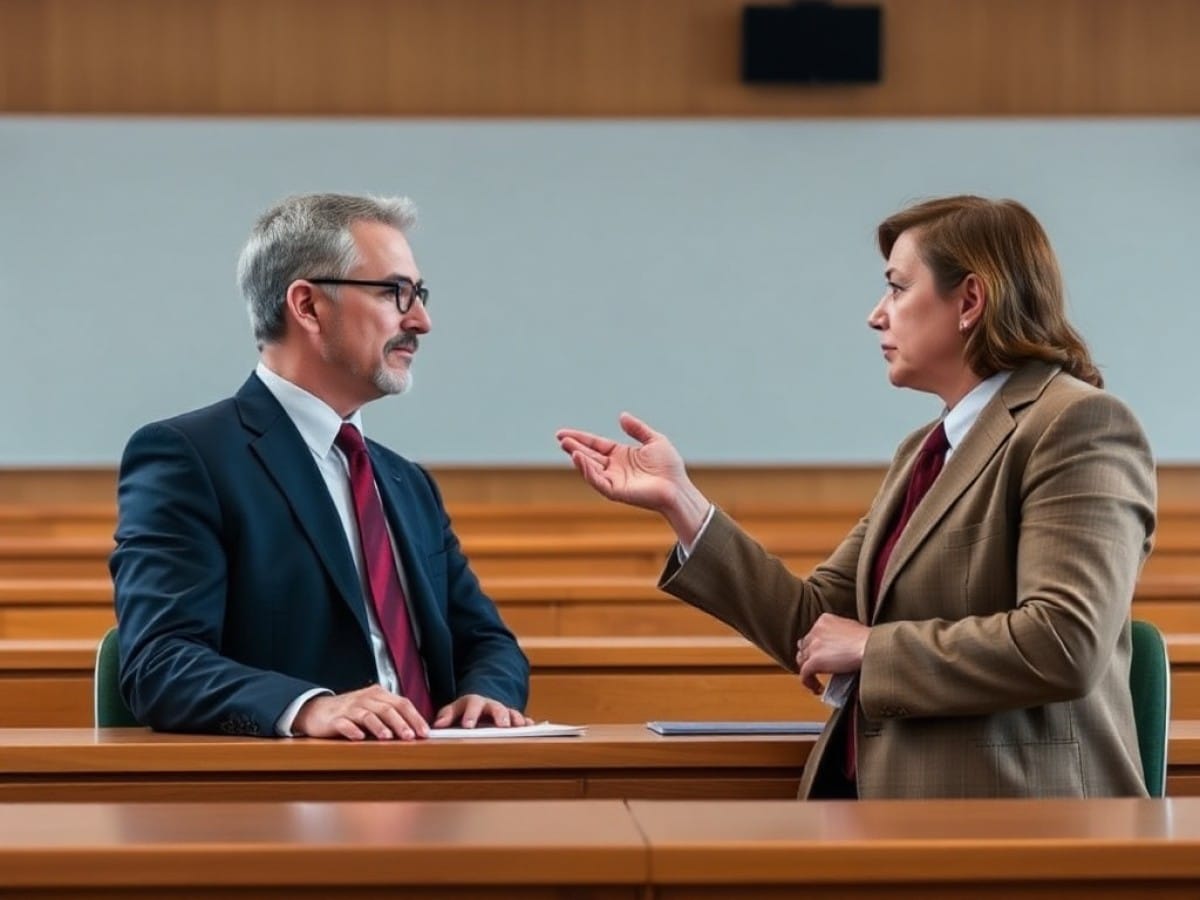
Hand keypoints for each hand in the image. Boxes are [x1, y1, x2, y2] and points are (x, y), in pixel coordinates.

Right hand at [293, 685, 428, 740]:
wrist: (317, 711)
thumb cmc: (350, 712)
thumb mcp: (373, 709)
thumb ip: (391, 716)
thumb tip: (415, 732)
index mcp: (378, 694)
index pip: (402, 703)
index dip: (415, 718)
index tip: (425, 733)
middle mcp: (366, 698)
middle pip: (387, 709)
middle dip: (401, 723)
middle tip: (411, 737)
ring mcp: (350, 708)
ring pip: (368, 715)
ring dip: (379, 727)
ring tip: (388, 738)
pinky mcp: (334, 719)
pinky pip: (344, 724)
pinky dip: (352, 730)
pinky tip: (359, 738)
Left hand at [432, 694, 531, 728]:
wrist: (484, 700)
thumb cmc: (467, 709)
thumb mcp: (455, 708)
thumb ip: (447, 715)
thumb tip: (437, 725)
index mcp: (475, 702)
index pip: (472, 706)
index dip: (470, 715)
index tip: (468, 726)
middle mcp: (491, 705)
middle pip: (496, 708)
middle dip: (499, 715)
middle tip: (502, 725)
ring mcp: (504, 710)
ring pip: (512, 712)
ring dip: (516, 719)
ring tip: (520, 727)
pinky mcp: (514, 717)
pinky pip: (522, 718)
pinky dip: (526, 722)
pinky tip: (531, 727)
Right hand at [555, 412, 709, 544]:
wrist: (677, 487)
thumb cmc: (669, 467)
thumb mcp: (654, 440)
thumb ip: (637, 429)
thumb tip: (621, 415)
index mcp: (620, 455)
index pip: (595, 444)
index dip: (580, 438)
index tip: (563, 433)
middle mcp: (614, 467)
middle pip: (589, 455)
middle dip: (575, 447)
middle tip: (561, 438)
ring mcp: (613, 480)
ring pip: (590, 468)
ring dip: (579, 458)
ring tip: (568, 446)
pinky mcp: (616, 491)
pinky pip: (597, 481)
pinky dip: (587, 471)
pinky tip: (580, 459)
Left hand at [796, 613, 869, 694]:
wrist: (871, 647)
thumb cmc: (870, 640)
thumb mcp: (851, 628)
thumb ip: (839, 634)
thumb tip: (840, 646)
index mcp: (824, 620)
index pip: (813, 634)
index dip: (815, 646)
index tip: (823, 655)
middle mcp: (816, 630)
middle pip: (805, 646)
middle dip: (810, 657)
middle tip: (819, 668)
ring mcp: (814, 645)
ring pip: (802, 659)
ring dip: (808, 669)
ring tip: (816, 678)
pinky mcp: (814, 661)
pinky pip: (804, 674)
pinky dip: (809, 682)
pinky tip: (817, 688)